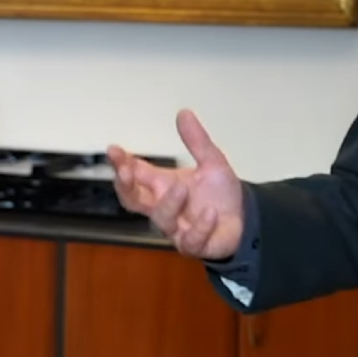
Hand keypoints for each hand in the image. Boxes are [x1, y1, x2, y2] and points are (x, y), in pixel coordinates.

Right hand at [107, 109, 243, 259]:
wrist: (244, 219)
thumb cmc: (219, 193)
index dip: (121, 163)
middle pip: (132, 200)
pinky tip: (210, 213)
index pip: (134, 173)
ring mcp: (176, 227)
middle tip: (126, 171)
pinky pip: (190, 240)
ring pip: (161, 219)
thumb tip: (184, 112)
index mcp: (161, 185)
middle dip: (125, 186)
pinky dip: (200, 226)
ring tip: (181, 189)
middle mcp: (163, 206)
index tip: (113, 149)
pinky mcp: (194, 244)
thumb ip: (196, 141)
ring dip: (169, 203)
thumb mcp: (211, 161)